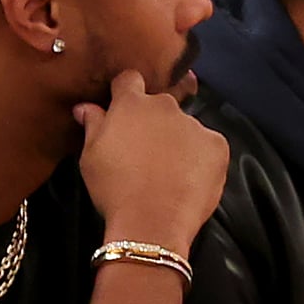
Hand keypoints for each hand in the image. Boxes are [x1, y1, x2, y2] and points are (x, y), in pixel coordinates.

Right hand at [75, 69, 227, 250]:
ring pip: (183, 127)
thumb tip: (85, 107)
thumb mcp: (90, 157)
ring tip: (166, 171)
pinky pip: (206, 145)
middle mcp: (165, 106)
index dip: (124, 92)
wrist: (152, 223)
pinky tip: (187, 179)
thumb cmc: (114, 189)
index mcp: (131, 105)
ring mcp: (194, 125)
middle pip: (158, 105)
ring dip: (176, 140)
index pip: (129, 79)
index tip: (121, 109)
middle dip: (151, 121)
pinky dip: (198, 158)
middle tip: (142, 151)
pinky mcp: (217, 145)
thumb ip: (92, 125)